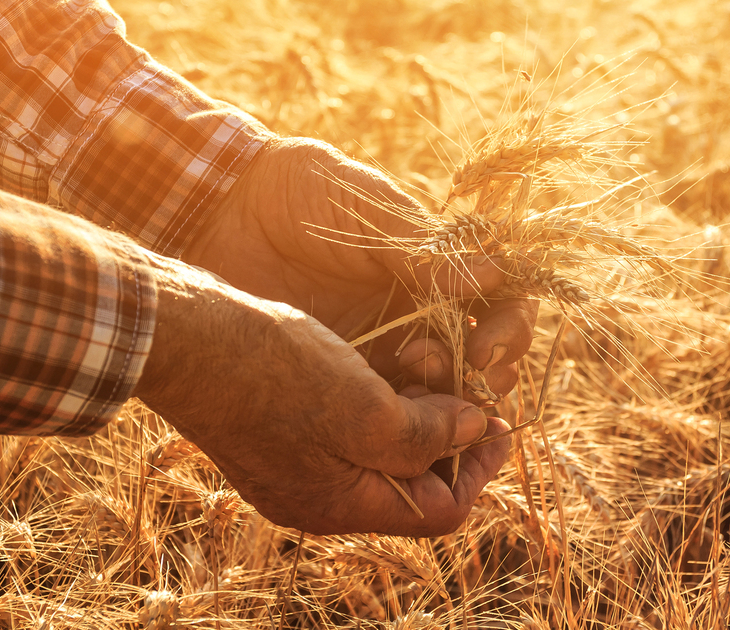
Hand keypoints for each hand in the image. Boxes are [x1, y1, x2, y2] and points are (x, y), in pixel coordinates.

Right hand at [132, 259, 510, 535]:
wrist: (184, 342)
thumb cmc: (273, 374)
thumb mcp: (365, 408)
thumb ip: (427, 433)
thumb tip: (475, 429)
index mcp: (342, 506)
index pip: (440, 510)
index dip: (480, 466)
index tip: (500, 418)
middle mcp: (320, 497)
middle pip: (412, 481)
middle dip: (447, 429)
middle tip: (464, 377)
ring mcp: (296, 468)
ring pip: (380, 448)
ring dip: (413, 405)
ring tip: (424, 355)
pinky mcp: (281, 435)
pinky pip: (346, 428)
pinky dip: (376, 396)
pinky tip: (383, 356)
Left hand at [184, 137, 537, 399]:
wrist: (221, 209)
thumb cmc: (300, 193)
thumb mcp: (367, 210)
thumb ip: (425, 249)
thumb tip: (494, 274)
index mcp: (434, 267)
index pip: (497, 301)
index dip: (508, 327)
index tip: (487, 347)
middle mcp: (416, 312)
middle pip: (478, 355)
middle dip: (489, 373)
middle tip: (473, 379)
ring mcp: (380, 346)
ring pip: (438, 389)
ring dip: (450, 400)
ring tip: (428, 392)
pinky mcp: (340, 374)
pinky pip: (384, 407)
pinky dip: (401, 420)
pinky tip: (396, 418)